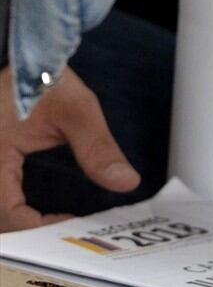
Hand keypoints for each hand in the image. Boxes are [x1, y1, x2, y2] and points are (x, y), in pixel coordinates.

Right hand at [0, 66, 139, 231]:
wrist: (24, 54)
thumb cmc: (43, 77)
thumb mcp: (76, 111)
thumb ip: (98, 149)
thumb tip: (126, 182)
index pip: (7, 215)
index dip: (38, 229)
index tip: (70, 226)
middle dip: (30, 232)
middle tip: (68, 231)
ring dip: (21, 223)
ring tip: (57, 224)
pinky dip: (15, 211)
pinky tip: (42, 212)